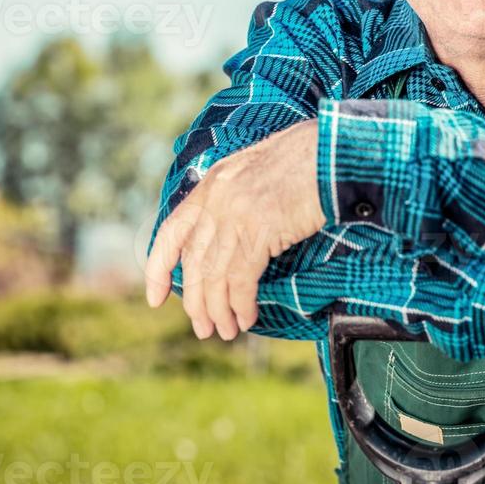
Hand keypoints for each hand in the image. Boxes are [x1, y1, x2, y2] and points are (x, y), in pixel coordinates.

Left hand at [143, 120, 324, 339]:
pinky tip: (247, 317)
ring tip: (226, 331)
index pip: (170, 233)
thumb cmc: (302, 162)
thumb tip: (224, 239)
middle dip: (195, 303)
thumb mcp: (253, 171)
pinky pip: (241, 279)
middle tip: (203, 329)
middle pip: (193, 264)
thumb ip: (232, 199)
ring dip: (219, 311)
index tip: (155, 298)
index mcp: (211, 185)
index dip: (158, 268)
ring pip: (215, 276)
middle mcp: (216, 200)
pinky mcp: (260, 230)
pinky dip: (241, 304)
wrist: (330, 152)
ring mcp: (236, 214)